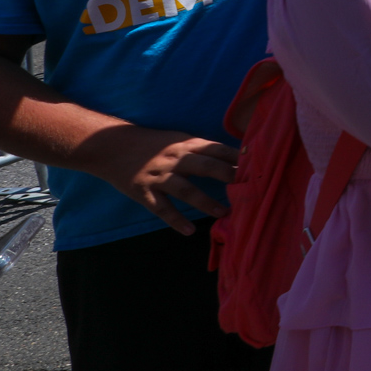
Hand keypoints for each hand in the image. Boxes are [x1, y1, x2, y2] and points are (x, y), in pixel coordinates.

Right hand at [82, 124, 239, 235]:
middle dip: (228, 176)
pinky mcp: (143, 191)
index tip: (259, 165)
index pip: (217, 149)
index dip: (237, 157)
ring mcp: (158, 175)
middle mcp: (174, 158)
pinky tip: (189, 231)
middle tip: (250, 187)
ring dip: (206, 202)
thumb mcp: (178, 139)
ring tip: (225, 213)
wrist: (110, 146)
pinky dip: (175, 220)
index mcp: (186, 144)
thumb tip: (236, 156)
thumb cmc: (152, 144)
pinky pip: (161, 208)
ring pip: (186, 189)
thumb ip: (203, 149)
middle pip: (206, 166)